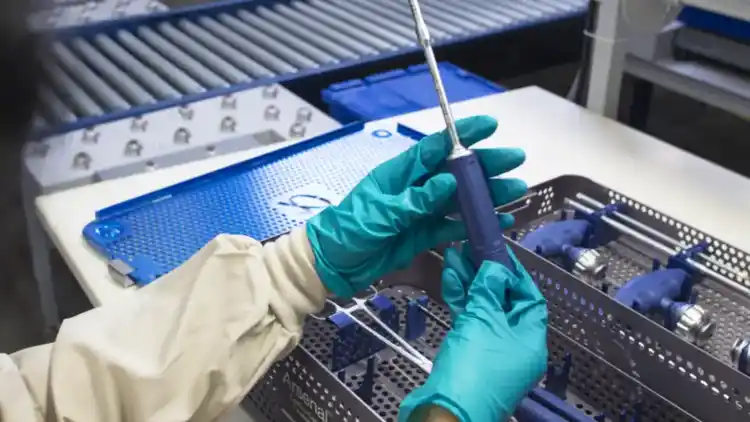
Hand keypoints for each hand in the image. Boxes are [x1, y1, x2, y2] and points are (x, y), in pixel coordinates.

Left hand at [306, 115, 526, 297]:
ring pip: (460, 199)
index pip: (436, 148)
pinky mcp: (423, 235)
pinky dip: (476, 224)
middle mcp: (414, 188)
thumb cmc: (347, 231)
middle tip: (516, 160)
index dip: (463, 135)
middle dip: (486, 165)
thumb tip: (449, 181)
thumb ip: (415, 200)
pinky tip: (498, 220)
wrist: (330, 265)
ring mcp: (420, 212)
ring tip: (517, 191)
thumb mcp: (380, 214)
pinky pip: (454, 227)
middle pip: (456, 172)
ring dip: (487, 195)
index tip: (490, 125)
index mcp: (400, 174)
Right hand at [399, 246, 547, 421]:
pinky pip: (469, 323)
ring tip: (454, 256)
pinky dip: (460, 302)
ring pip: (483, 310)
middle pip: (504, 302)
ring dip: (469, 284)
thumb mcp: (484, 319)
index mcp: (531, 340)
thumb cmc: (474, 366)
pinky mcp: (468, 357)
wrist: (445, 410)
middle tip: (471, 250)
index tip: (498, 252)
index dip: (514, 273)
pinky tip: (449, 279)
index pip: (530, 298)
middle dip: (486, 275)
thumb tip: (495, 269)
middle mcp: (515, 347)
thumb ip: (489, 288)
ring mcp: (491, 353)